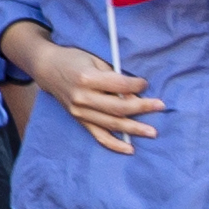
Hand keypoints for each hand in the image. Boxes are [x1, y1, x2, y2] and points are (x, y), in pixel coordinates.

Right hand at [32, 39, 160, 153]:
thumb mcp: (94, 60)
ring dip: (134, 129)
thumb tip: (136, 95)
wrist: (48, 69)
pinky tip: (130, 149)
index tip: (146, 84)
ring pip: (111, 124)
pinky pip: (98, 136)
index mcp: (87, 78)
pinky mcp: (79, 120)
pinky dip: (114, 144)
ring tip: (152, 132)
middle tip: (160, 106)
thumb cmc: (74, 60)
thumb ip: (114, 77)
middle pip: (118, 108)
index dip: (136, 86)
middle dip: (142, 108)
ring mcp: (79, 112)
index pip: (118, 86)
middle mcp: (82, 98)